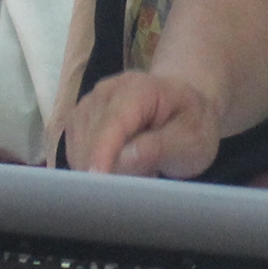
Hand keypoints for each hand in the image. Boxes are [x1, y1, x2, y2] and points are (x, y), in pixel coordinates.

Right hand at [62, 71, 221, 178]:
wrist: (182, 105)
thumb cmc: (191, 123)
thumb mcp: (192, 139)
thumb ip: (159, 147)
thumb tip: (122, 160)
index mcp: (138, 89)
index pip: (112, 122)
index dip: (102, 152)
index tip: (96, 180)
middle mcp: (105, 92)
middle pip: (90, 139)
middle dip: (108, 169)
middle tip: (146, 178)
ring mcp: (87, 106)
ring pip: (78, 149)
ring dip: (102, 171)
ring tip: (139, 170)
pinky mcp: (78, 123)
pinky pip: (75, 154)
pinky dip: (94, 168)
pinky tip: (121, 168)